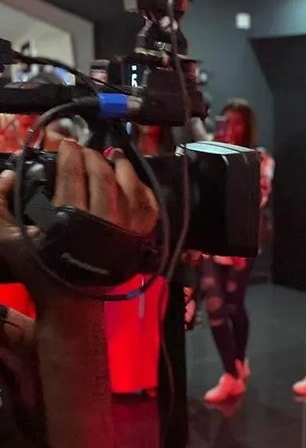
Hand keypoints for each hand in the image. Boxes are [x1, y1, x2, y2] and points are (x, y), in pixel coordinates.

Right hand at [0, 140, 157, 305]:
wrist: (71, 303)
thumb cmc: (40, 269)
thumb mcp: (9, 239)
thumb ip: (0, 205)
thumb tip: (6, 175)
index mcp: (69, 221)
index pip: (72, 174)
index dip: (69, 154)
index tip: (65, 145)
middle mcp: (102, 224)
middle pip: (102, 176)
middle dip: (91, 157)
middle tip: (82, 150)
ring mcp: (125, 232)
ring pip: (129, 187)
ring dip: (119, 167)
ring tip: (109, 157)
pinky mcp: (138, 240)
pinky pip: (148, 206)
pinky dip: (141, 188)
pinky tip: (130, 178)